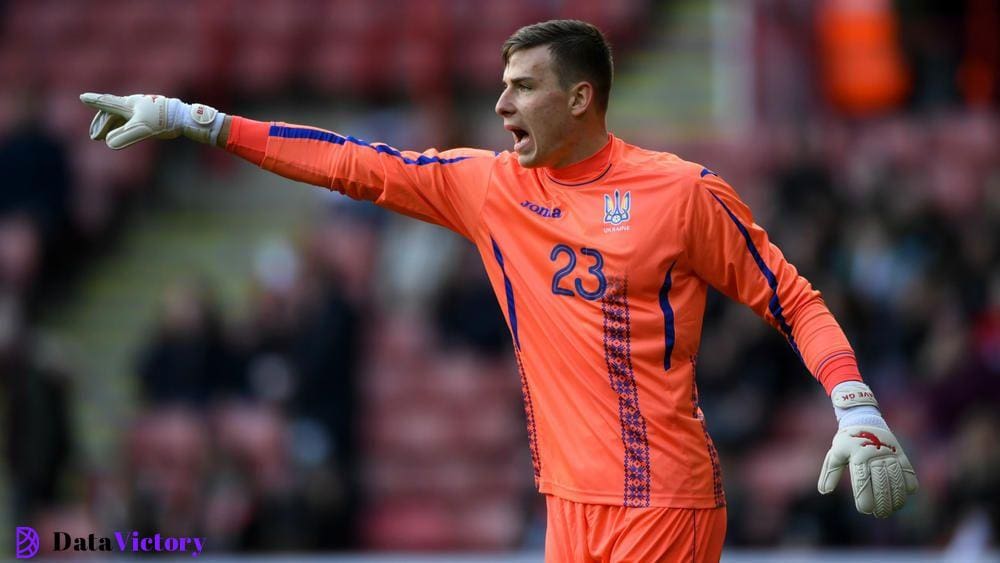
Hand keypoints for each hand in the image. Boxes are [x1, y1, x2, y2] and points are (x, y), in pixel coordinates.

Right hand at [80, 93, 223, 149]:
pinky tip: (119, 134)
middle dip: (101, 124)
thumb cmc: (163, 121)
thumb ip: (124, 136)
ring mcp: (140, 109)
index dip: (95, 101)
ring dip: (109, 126)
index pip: (108, 104)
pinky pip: (128, 120)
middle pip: (111, 112)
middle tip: (94, 137)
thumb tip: (109, 143)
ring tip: (101, 138)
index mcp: (129, 104)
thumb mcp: (143, 130)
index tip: (82, 97)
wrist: (184, 118)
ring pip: (119, 116)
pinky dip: (120, 127)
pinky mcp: (148, 115)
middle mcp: (133, 104)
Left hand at [818, 384, 917, 517]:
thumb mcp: (835, 453)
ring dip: (896, 497)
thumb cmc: (847, 440)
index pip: (863, 480)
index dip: (865, 497)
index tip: (865, 510)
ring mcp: (890, 453)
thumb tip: (824, 491)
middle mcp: (875, 454)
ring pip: (896, 479)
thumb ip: (830, 473)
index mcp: (857, 455)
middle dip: (882, 502)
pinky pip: (908, 471)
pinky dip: (908, 484)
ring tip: (892, 509)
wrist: (864, 418)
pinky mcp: (900, 453)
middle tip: (880, 514)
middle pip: (881, 483)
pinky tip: (905, 495)